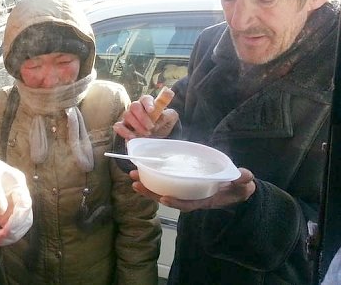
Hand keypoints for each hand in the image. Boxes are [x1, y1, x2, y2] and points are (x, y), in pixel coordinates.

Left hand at [0, 147, 32, 245]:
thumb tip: (2, 211)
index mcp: (18, 183)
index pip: (25, 205)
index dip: (18, 219)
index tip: (6, 229)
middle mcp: (18, 195)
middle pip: (26, 218)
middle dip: (15, 231)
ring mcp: (11, 205)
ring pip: (20, 226)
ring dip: (10, 236)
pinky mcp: (3, 213)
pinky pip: (9, 228)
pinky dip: (4, 237)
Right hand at [113, 95, 178, 140]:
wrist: (158, 136)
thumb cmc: (163, 123)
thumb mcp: (171, 118)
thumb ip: (167, 115)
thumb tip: (158, 119)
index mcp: (148, 103)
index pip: (145, 98)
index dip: (148, 103)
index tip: (152, 110)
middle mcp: (137, 108)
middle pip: (134, 106)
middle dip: (142, 117)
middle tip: (151, 127)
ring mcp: (129, 117)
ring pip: (127, 115)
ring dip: (137, 125)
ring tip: (147, 134)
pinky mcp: (123, 127)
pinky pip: (118, 126)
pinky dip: (124, 131)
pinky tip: (133, 137)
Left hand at [129, 168, 255, 210]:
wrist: (235, 190)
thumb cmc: (238, 187)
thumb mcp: (243, 184)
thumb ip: (243, 180)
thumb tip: (245, 176)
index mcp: (206, 199)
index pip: (189, 204)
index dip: (177, 202)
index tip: (164, 198)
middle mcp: (192, 198)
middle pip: (170, 198)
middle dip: (152, 193)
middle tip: (136, 184)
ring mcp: (186, 192)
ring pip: (164, 192)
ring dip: (148, 187)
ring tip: (133, 179)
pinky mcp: (182, 185)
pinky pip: (165, 184)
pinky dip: (153, 180)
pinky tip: (142, 174)